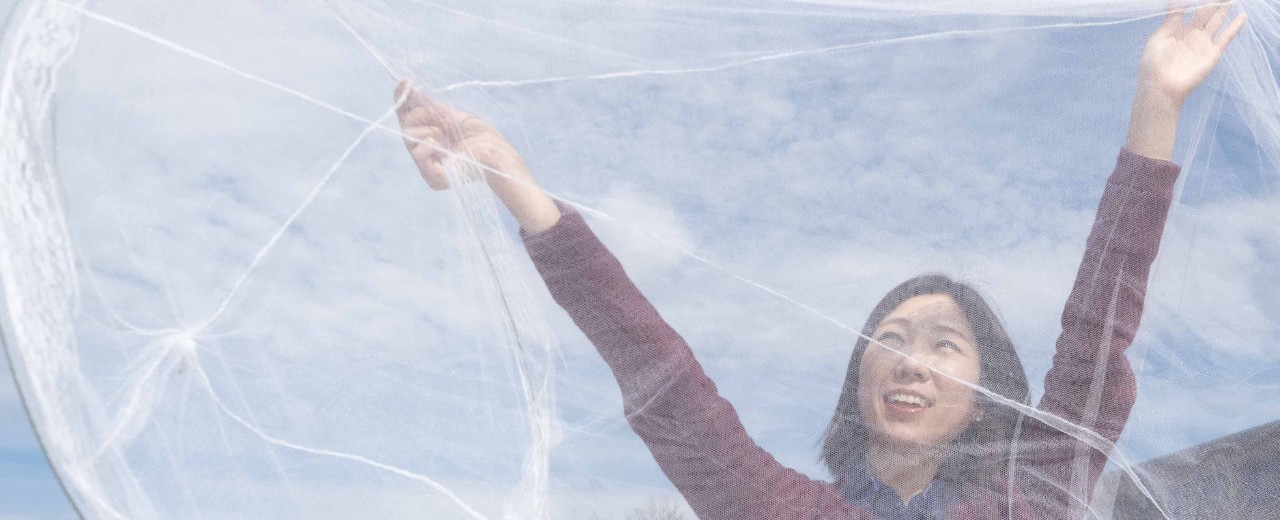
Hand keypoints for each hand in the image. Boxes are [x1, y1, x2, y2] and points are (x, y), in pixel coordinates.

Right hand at [394, 79, 524, 189]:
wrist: (496, 152)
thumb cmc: (479, 135)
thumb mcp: (450, 114)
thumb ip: (428, 107)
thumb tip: (409, 89)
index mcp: (429, 137)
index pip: (406, 118)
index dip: (402, 99)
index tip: (405, 81)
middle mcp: (425, 152)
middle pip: (405, 125)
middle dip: (422, 115)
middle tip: (444, 119)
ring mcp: (427, 167)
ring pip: (407, 138)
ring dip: (428, 129)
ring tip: (446, 133)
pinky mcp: (432, 178)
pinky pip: (416, 153)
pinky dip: (428, 144)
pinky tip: (441, 144)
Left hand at [1138, 2, 1246, 107]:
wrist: (1162, 86)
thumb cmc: (1154, 62)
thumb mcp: (1159, 38)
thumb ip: (1170, 20)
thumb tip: (1176, 1)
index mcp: (1174, 31)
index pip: (1186, 11)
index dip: (1192, 2)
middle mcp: (1190, 35)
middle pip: (1203, 14)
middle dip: (1211, 3)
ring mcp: (1202, 43)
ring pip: (1215, 22)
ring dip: (1223, 10)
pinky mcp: (1212, 53)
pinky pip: (1226, 38)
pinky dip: (1235, 27)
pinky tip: (1243, 16)